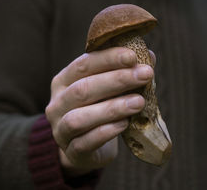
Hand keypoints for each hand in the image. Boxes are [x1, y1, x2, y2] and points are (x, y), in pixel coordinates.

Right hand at [45, 47, 154, 175]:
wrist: (85, 148)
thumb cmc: (98, 110)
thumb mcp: (108, 89)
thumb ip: (124, 72)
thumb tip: (149, 56)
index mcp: (63, 81)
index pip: (83, 64)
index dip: (107, 59)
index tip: (133, 56)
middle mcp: (57, 103)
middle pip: (82, 89)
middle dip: (116, 80)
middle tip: (145, 74)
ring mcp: (60, 129)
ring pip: (80, 117)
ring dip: (111, 108)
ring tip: (139, 102)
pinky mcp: (71, 151)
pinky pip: (86, 142)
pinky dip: (106, 132)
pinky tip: (125, 124)